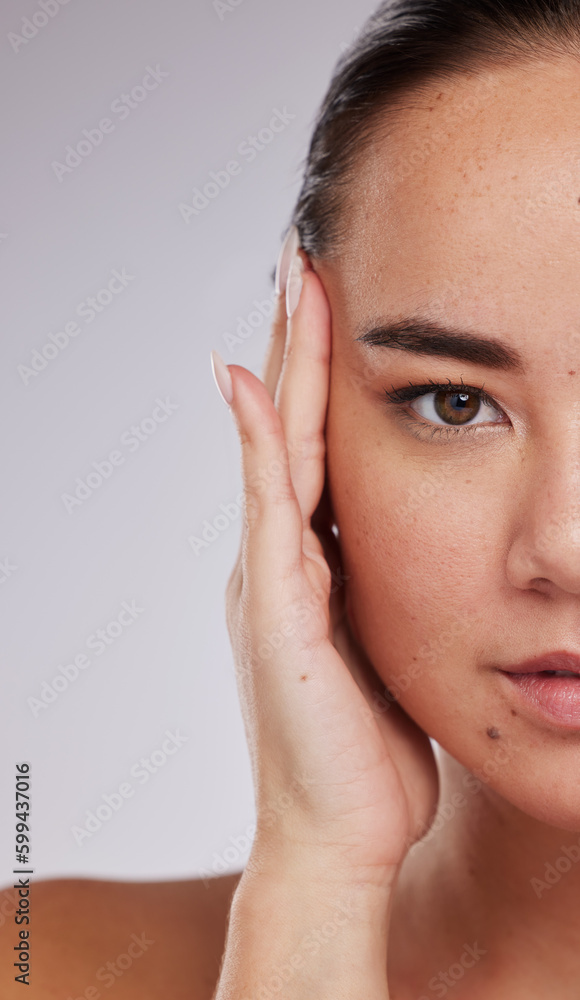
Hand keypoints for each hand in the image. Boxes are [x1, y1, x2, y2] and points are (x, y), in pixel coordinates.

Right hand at [220, 233, 438, 891]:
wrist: (336, 832)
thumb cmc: (365, 749)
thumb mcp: (381, 648)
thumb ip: (374, 591)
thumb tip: (400, 550)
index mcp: (312, 563)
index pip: (314, 445)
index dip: (321, 373)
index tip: (332, 301)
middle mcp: (282, 557)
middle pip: (291, 426)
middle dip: (299, 341)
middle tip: (303, 258)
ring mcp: (271, 577)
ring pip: (277, 447)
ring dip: (282, 363)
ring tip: (289, 283)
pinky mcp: (275, 607)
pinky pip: (267, 507)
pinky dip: (256, 441)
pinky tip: (250, 381)